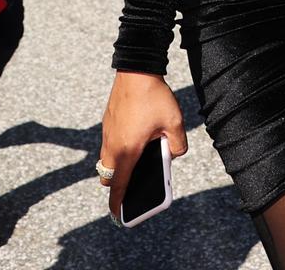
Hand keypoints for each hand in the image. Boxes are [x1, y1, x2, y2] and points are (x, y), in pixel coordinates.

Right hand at [100, 71, 187, 220]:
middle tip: (135, 183)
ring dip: (119, 164)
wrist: (136, 69)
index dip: (117, 204)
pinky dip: (119, 148)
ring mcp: (107, 132)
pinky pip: (110, 143)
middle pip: (109, 176)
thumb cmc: (154, 97)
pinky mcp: (108, 121)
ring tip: (139, 159)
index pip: (118, 186)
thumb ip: (178, 146)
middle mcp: (112, 144)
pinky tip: (137, 137)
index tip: (117, 215)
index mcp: (127, 151)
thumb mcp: (174, 123)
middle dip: (118, 184)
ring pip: (107, 159)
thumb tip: (173, 154)